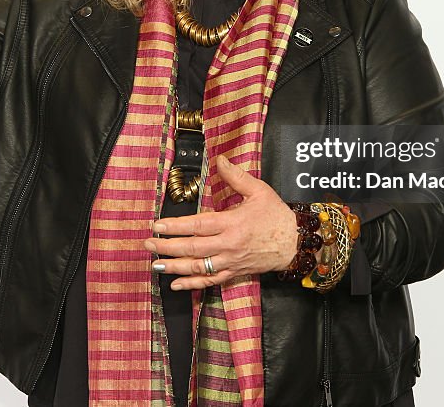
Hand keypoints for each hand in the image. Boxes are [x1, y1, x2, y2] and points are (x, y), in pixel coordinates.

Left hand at [143, 155, 297, 289]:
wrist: (295, 244)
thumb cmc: (276, 216)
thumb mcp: (259, 191)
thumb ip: (236, 176)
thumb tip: (219, 159)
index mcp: (232, 224)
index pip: (197, 225)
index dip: (175, 226)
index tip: (157, 225)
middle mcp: (228, 245)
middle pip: (192, 248)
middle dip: (167, 247)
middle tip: (148, 243)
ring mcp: (230, 262)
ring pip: (198, 268)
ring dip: (174, 267)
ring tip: (155, 264)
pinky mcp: (234, 273)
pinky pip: (210, 282)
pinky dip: (192, 285)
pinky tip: (175, 284)